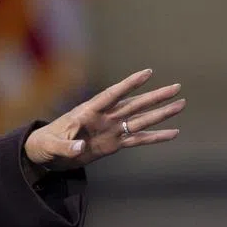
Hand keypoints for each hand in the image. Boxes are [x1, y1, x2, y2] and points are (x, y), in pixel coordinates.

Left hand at [24, 68, 185, 170]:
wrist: (47, 154)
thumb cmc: (46, 143)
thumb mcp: (52, 145)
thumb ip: (66, 145)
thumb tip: (80, 147)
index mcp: (88, 111)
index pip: (112, 94)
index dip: (129, 84)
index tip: (148, 73)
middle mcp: (104, 118)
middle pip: (134, 104)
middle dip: (155, 96)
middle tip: (177, 87)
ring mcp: (111, 130)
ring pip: (140, 120)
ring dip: (161, 113)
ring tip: (180, 104)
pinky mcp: (113, 144)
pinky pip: (138, 140)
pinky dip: (155, 137)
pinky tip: (173, 133)